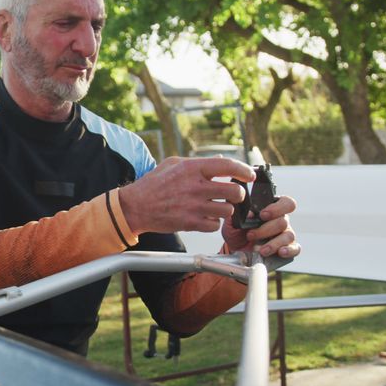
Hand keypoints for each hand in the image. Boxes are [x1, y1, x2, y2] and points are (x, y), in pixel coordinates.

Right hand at [117, 157, 254, 234]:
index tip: (250, 175)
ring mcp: (193, 207)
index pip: (227, 166)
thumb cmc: (153, 184)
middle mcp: (195, 187)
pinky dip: (213, 223)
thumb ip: (198, 163)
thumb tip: (221, 161)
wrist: (135, 207)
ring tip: (217, 206)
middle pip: (234, 191)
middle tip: (233, 194)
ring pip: (227, 210)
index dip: (244, 170)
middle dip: (238, 194)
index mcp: (192, 168)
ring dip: (226, 209)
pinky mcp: (190, 223)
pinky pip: (215, 225)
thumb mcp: (173, 164)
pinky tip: (206, 217)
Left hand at [220, 195, 299, 258]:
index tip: (262, 215)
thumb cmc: (237, 231)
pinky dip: (288, 250)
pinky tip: (280, 252)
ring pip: (288, 236)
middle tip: (251, 235)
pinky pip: (295, 248)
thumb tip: (249, 213)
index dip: (277, 208)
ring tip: (261, 249)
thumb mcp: (233, 221)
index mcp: (272, 208)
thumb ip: (239, 214)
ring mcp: (285, 234)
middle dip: (266, 230)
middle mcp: (282, 220)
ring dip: (274, 243)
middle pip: (284, 221)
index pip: (286, 202)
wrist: (235, 249)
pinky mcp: (287, 248)